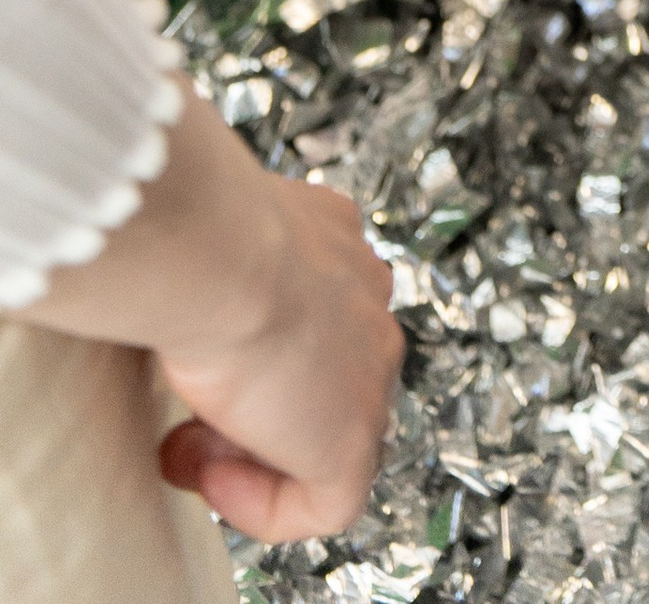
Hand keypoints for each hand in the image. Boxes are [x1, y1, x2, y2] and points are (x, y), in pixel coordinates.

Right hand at [156, 168, 402, 542]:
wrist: (220, 252)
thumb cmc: (195, 236)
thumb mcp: (206, 240)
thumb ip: (215, 264)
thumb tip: (185, 291)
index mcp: (331, 241)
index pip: (309, 307)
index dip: (245, 348)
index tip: (193, 357)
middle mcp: (364, 297)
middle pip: (316, 371)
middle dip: (246, 403)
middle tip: (182, 417)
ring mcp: (372, 370)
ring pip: (322, 433)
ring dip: (248, 453)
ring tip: (184, 449)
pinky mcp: (354, 441)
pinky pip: (327, 502)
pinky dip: (265, 507)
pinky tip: (215, 482)